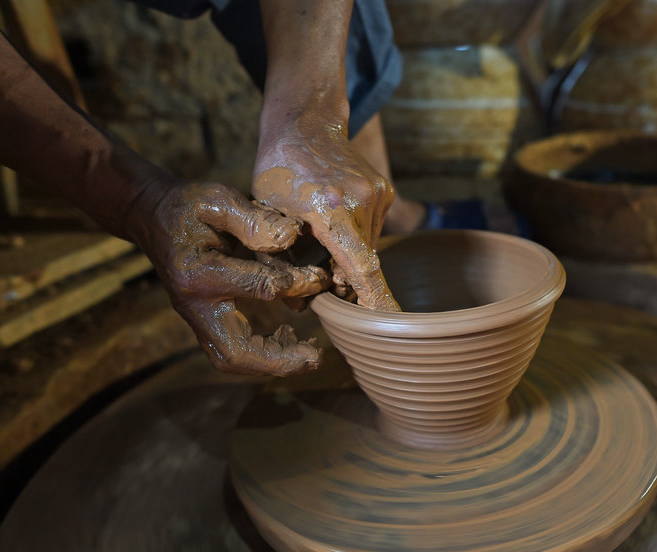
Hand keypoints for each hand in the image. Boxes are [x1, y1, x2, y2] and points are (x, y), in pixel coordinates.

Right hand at [127, 180, 329, 375]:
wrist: (151, 217)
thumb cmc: (188, 207)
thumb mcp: (218, 200)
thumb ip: (254, 220)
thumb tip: (292, 237)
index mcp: (198, 272)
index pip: (258, 288)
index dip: (295, 284)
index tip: (319, 277)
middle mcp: (194, 304)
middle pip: (234, 352)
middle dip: (279, 360)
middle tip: (316, 357)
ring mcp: (195, 319)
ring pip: (231, 360)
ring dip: (272, 364)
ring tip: (308, 356)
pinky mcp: (202, 322)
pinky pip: (230, 352)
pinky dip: (261, 356)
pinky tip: (289, 341)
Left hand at [252, 111, 399, 310]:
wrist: (304, 123)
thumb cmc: (277, 171)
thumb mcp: (267, 216)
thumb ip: (282, 261)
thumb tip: (303, 303)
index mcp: (329, 207)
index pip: (361, 266)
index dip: (375, 299)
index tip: (388, 322)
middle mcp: (361, 201)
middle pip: (362, 262)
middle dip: (346, 281)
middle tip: (321, 283)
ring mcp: (377, 194)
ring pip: (368, 248)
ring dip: (349, 259)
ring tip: (320, 243)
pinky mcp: (384, 191)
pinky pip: (371, 231)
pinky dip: (354, 240)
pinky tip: (332, 225)